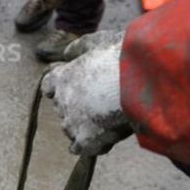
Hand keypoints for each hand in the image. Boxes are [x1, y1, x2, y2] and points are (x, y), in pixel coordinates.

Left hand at [41, 31, 132, 155]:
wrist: (141, 81)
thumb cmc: (122, 57)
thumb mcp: (100, 41)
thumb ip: (80, 47)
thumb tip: (66, 53)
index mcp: (62, 78)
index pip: (49, 85)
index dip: (59, 86)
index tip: (70, 85)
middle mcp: (62, 101)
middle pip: (62, 106)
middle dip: (75, 105)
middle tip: (97, 101)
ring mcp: (72, 123)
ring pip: (69, 128)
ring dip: (82, 125)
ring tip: (104, 120)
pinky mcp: (86, 140)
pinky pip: (80, 148)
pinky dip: (88, 146)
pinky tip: (99, 143)